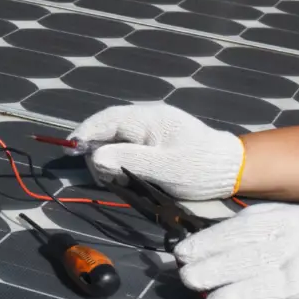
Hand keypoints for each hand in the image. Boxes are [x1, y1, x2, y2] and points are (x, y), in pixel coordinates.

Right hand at [68, 102, 244, 200]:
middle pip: (107, 129)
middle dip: (97, 152)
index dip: (85, 132)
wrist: (230, 169)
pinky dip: (120, 163)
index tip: (69, 148)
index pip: (106, 119)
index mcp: (148, 118)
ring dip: (109, 160)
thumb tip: (94, 156)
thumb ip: (127, 160)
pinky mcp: (153, 142)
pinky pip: (126, 148)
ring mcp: (149, 129)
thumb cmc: (199, 167)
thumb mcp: (163, 167)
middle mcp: (146, 119)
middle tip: (102, 177)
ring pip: (115, 140)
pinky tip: (127, 178)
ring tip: (117, 180)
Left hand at [173, 203, 298, 298]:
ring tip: (190, 281)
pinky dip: (242, 293)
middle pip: (243, 238)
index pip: (244, 222)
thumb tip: (223, 254)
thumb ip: (272, 242)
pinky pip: (270, 286)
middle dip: (207, 251)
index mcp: (294, 216)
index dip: (211, 235)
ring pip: (251, 260)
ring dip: (216, 272)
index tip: (183, 247)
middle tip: (178, 265)